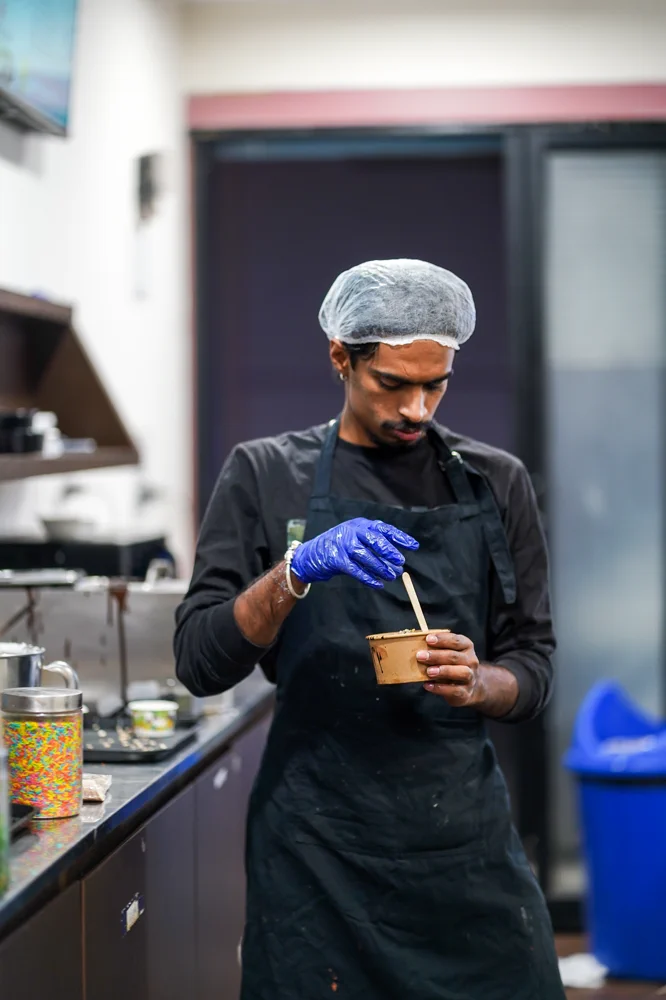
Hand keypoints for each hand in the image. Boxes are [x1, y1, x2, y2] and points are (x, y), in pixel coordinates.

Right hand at [290, 517, 418, 589]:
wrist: (311, 555)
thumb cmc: (339, 548)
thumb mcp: (356, 539)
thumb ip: (373, 544)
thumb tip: (397, 557)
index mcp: (360, 524)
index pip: (383, 528)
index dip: (399, 537)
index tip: (414, 546)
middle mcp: (351, 531)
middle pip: (374, 539)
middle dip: (390, 551)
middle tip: (401, 562)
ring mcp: (343, 544)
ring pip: (366, 556)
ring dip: (381, 567)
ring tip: (391, 576)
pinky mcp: (336, 559)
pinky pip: (355, 570)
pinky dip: (368, 578)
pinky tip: (378, 584)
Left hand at [416, 632, 481, 707]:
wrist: (470, 687)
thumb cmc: (453, 665)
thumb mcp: (449, 654)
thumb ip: (437, 649)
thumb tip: (416, 645)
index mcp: (466, 647)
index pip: (456, 640)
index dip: (442, 639)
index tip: (428, 639)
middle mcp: (471, 661)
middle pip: (455, 657)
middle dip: (437, 656)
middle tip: (420, 656)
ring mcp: (470, 678)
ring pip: (462, 672)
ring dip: (444, 671)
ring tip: (429, 671)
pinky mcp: (466, 693)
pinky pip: (455, 691)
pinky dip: (440, 688)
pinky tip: (427, 685)